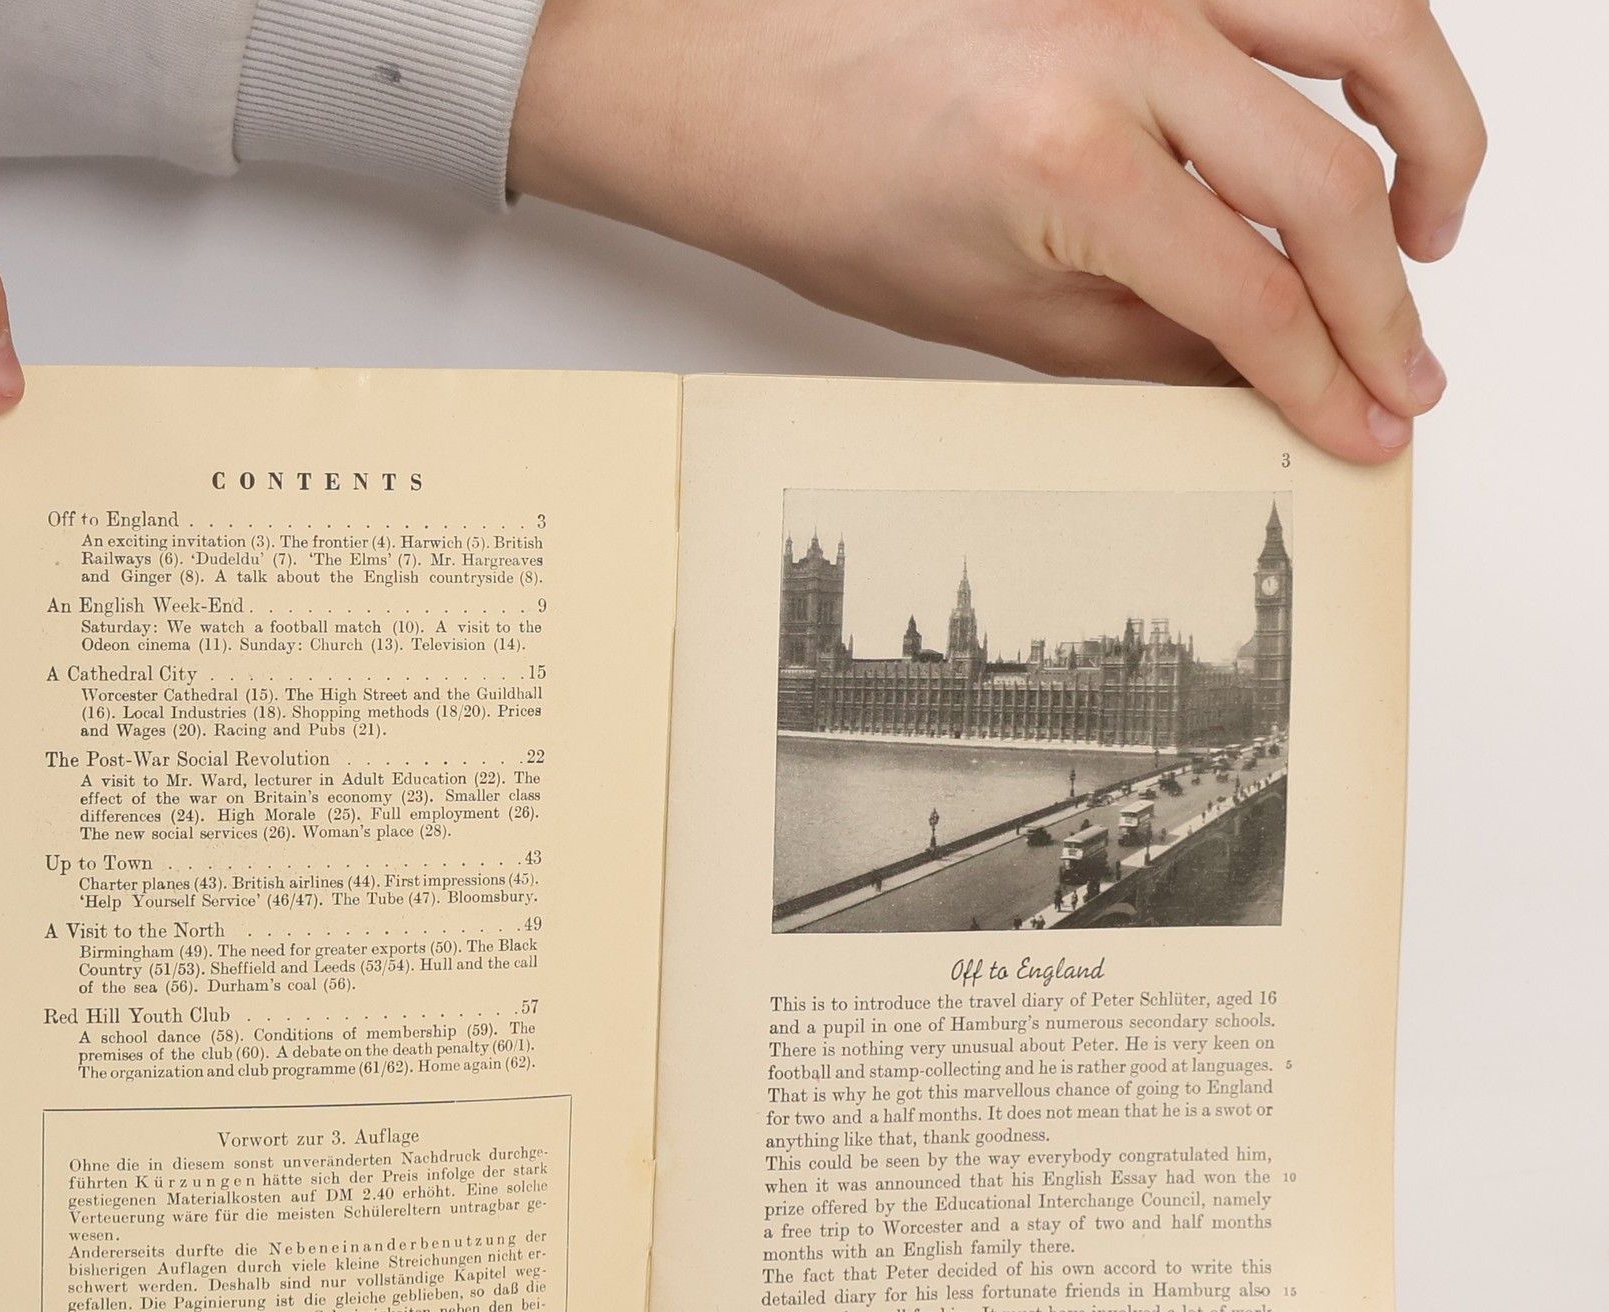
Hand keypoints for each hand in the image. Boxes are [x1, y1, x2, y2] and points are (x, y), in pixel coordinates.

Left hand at [510, 0, 1484, 461]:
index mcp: (1071, 156)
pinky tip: (1344, 119)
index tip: (1369, 427)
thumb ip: (1146, 346)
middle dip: (1391, 293)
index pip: (1254, 291)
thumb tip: (1258, 380)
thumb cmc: (818, 188)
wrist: (729, 78)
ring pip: (1364, 18)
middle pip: (1332, 170)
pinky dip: (1349, 43)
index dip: (1328, 377)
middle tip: (1407, 369)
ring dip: (1425, 127)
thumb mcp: (992, 310)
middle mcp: (1123, 36)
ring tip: (1424, 229)